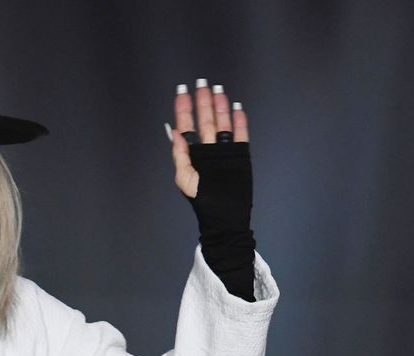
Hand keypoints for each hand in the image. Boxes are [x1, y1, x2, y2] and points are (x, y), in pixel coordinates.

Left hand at [168, 79, 249, 198]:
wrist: (225, 214)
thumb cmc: (203, 199)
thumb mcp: (185, 179)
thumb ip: (180, 155)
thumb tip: (174, 133)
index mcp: (192, 153)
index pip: (186, 125)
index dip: (184, 108)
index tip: (182, 91)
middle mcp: (208, 147)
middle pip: (205, 119)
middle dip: (203, 101)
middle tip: (202, 83)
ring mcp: (224, 149)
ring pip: (222, 123)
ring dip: (220, 106)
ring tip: (218, 90)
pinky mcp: (240, 154)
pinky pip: (240, 134)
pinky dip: (239, 121)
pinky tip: (236, 107)